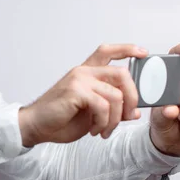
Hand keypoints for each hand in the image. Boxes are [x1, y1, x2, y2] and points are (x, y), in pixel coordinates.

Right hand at [18, 44, 147, 146]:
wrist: (36, 126)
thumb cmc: (60, 119)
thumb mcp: (92, 114)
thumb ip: (112, 109)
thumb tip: (134, 111)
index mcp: (86, 74)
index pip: (107, 52)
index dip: (127, 49)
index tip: (143, 52)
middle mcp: (83, 73)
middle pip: (121, 73)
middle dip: (132, 97)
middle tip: (128, 115)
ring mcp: (79, 80)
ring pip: (115, 95)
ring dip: (115, 119)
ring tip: (104, 130)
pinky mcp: (75, 91)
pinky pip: (103, 106)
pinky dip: (103, 122)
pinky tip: (95, 130)